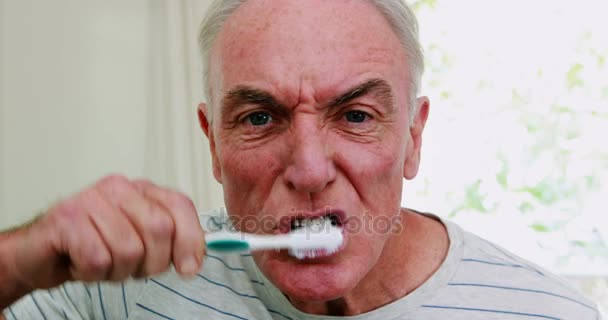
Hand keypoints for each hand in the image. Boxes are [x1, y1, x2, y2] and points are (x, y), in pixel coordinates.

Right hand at [9, 174, 204, 289]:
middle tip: (130, 268)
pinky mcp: (66, 218)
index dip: (190, 240)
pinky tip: (80, 263)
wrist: (40, 253)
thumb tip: (194, 260)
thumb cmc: (92, 246)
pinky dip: (91, 273)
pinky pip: (98, 260)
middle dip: (151, 263)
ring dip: (116, 271)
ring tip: (101, 263)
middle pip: (159, 229)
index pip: (180, 206)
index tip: (188, 268)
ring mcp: (91, 199)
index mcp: (141, 190)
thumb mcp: (140, 243)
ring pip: (129, 250)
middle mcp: (119, 188)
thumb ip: (170, 242)